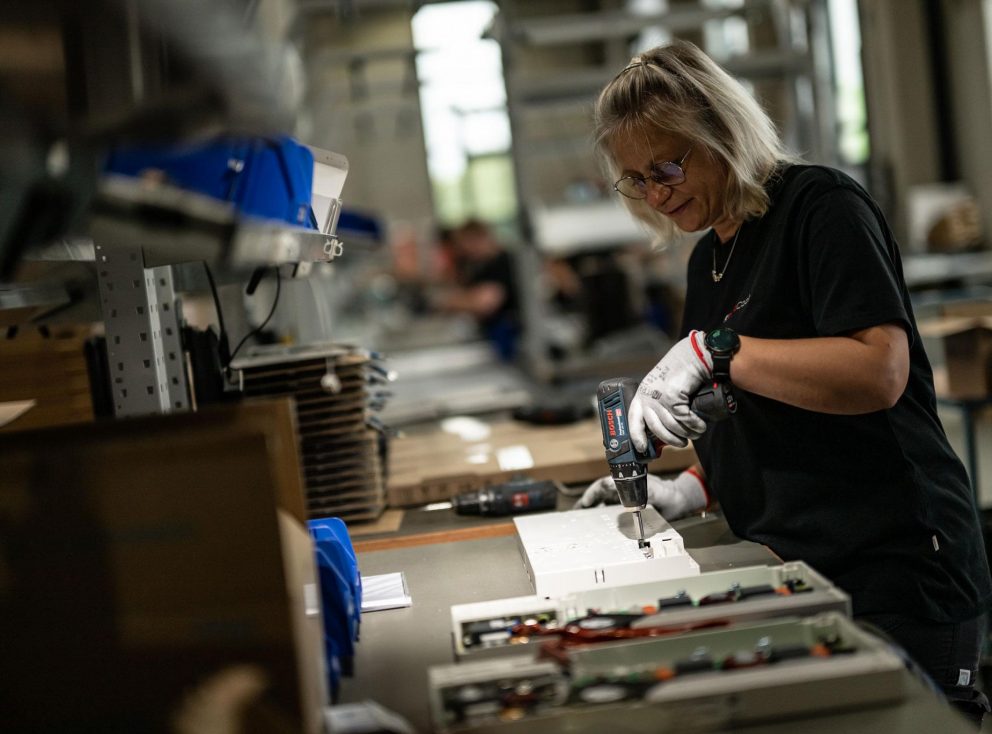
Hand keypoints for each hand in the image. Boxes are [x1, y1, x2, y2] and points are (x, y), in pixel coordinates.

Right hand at [573, 471, 707, 520]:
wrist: (679, 499)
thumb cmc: (669, 494)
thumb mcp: (659, 493)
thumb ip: (647, 495)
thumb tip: (639, 503)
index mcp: (628, 481)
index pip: (605, 484)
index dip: (593, 492)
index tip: (585, 503)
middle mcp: (623, 487)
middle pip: (600, 491)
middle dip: (587, 500)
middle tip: (576, 512)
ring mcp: (625, 495)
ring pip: (603, 499)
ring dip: (592, 506)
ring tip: (581, 516)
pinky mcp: (628, 504)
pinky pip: (611, 507)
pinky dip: (602, 512)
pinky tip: (596, 522)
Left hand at [629, 330, 711, 450]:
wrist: (691, 356)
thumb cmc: (679, 373)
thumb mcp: (661, 388)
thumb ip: (658, 404)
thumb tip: (664, 428)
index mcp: (642, 395)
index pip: (633, 419)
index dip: (636, 436)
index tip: (642, 448)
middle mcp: (647, 396)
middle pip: (656, 428)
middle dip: (671, 440)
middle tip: (682, 443)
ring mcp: (659, 397)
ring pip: (672, 426)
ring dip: (686, 434)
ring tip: (695, 434)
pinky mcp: (672, 396)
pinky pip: (684, 419)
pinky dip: (694, 425)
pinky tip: (700, 427)